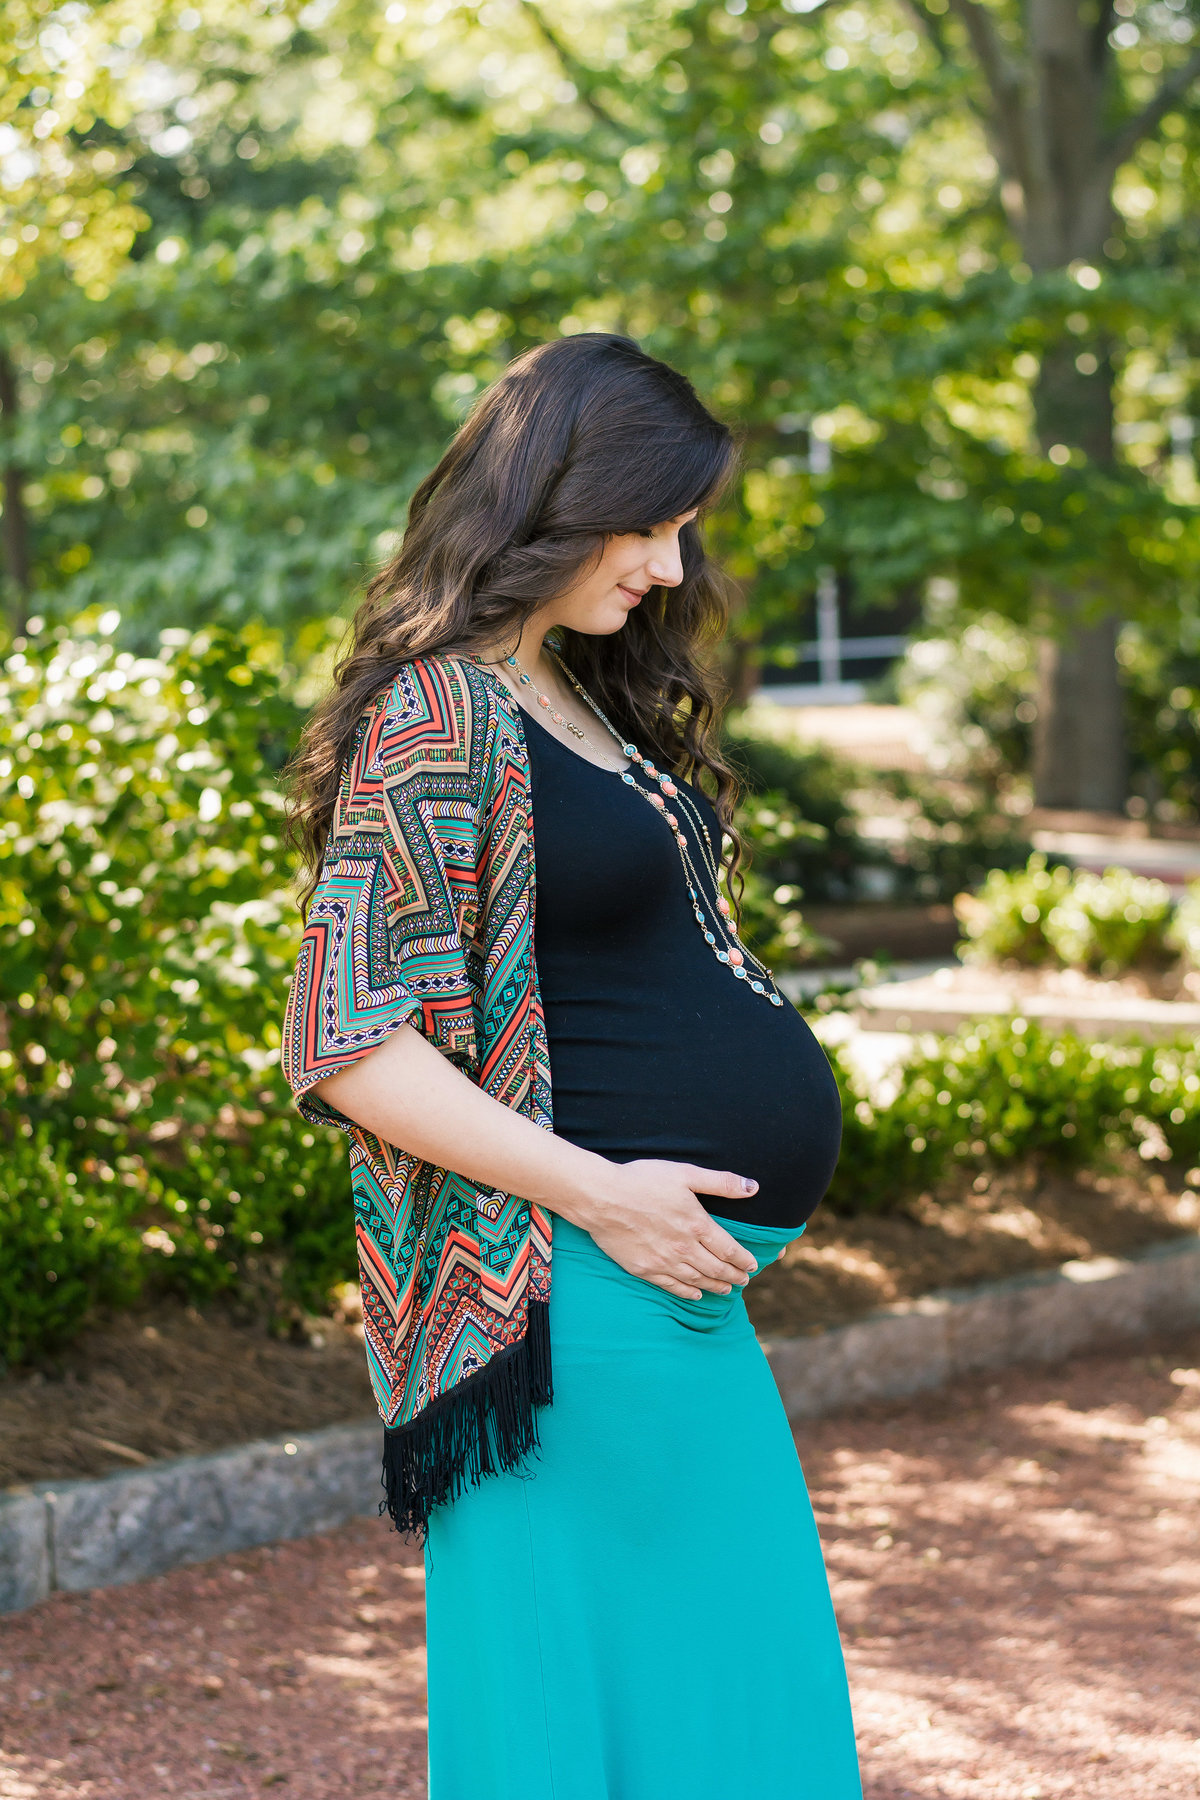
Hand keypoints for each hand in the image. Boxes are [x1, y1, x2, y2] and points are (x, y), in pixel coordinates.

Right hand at [574, 1159, 760, 1299]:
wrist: (601, 1198)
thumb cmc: (642, 1181)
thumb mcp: (685, 1174)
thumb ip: (720, 1182)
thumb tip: (752, 1187)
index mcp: (697, 1224)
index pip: (729, 1249)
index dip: (743, 1259)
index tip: (752, 1265)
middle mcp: (684, 1248)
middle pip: (716, 1268)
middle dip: (734, 1275)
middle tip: (744, 1281)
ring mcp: (663, 1261)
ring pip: (697, 1280)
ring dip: (715, 1285)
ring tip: (727, 1289)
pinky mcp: (644, 1269)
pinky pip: (672, 1286)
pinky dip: (688, 1292)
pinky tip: (696, 1293)